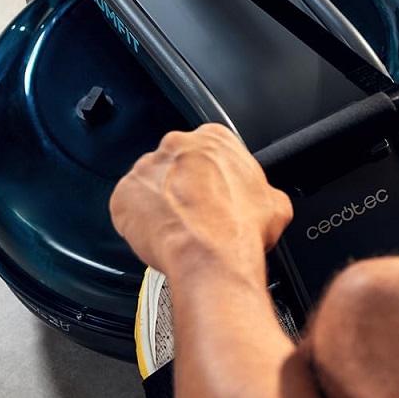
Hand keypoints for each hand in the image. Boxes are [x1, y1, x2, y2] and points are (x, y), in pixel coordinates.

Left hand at [109, 123, 292, 279]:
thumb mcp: (274, 203)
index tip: (213, 192)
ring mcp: (147, 168)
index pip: (210, 149)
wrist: (211, 259)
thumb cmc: (240, 230)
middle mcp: (178, 145)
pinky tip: (158, 237)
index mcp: (215, 138)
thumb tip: (265, 201)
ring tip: (177, 230)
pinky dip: (137, 222)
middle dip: (184, 186)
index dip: (212, 175)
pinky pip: (127, 207)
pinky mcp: (124, 194)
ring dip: (160, 202)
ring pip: (151, 184)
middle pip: (177, 163)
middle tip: (195, 213)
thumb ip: (263, 190)